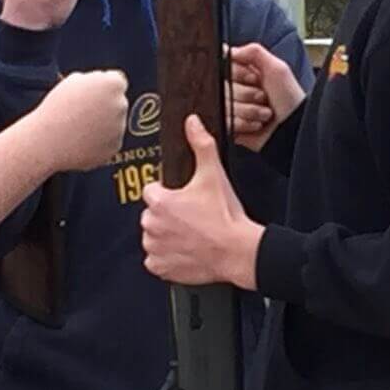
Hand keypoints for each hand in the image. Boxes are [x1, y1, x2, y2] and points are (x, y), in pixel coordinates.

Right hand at [34, 70, 128, 171]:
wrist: (47, 141)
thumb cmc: (57, 108)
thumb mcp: (73, 80)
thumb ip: (95, 78)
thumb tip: (106, 80)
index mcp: (112, 84)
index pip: (117, 81)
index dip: (102, 87)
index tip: (91, 93)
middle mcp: (121, 105)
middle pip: (117, 102)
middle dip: (104, 105)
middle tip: (81, 111)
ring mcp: (119, 127)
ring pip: (114, 123)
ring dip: (102, 124)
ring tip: (77, 126)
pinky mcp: (115, 146)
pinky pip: (110, 141)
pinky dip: (100, 141)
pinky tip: (81, 139)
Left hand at [141, 115, 262, 288]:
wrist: (237, 251)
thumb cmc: (225, 216)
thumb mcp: (214, 174)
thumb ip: (201, 144)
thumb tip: (192, 122)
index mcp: (160, 201)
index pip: (152, 190)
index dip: (169, 193)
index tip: (185, 199)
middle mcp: (151, 224)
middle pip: (152, 213)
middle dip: (168, 214)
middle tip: (192, 217)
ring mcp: (155, 247)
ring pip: (153, 236)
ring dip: (167, 235)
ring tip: (191, 234)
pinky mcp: (160, 267)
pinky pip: (156, 259)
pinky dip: (167, 256)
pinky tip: (186, 250)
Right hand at [228, 44, 305, 151]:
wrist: (293, 128)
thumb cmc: (290, 100)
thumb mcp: (277, 68)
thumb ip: (254, 51)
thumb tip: (228, 50)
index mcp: (245, 73)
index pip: (224, 66)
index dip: (238, 74)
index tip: (254, 79)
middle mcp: (236, 89)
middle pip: (222, 87)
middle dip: (246, 94)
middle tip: (263, 97)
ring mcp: (232, 109)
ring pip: (224, 106)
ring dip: (248, 111)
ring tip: (264, 113)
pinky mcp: (231, 126)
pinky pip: (226, 123)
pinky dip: (243, 124)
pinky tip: (256, 124)